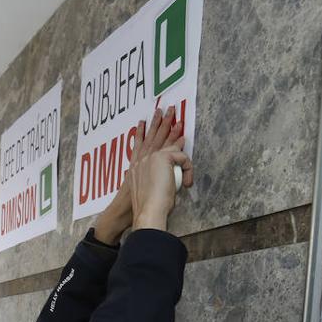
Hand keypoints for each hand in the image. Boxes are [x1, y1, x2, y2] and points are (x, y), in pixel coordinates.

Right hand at [128, 106, 191, 230]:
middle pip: (151, 136)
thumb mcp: (142, 193)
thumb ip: (147, 183)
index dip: (141, 133)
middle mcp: (140, 160)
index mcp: (134, 168)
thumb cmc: (144, 208)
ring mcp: (149, 158)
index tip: (144, 123)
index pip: (138, 145)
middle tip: (166, 110)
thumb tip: (158, 183)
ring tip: (178, 118)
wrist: (146, 211)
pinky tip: (187, 181)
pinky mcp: (162, 159)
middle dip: (158, 122)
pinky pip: (181, 158)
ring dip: (171, 125)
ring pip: (163, 138)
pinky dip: (187, 171)